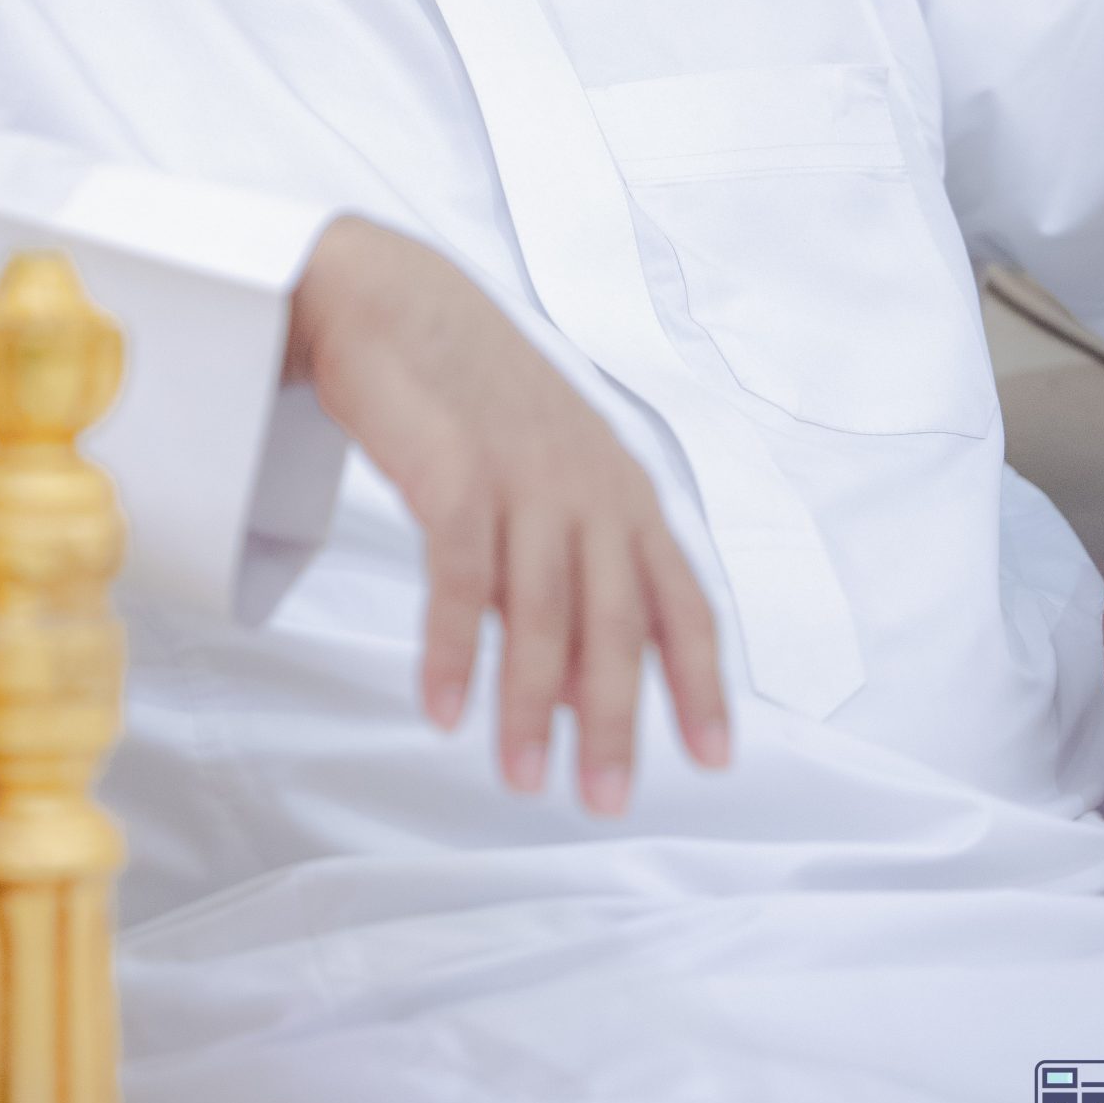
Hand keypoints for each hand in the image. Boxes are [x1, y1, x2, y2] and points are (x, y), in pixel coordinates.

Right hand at [284, 216, 729, 813]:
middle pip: (616, 623)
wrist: (389, 300)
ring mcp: (524, 474)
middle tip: (605, 802)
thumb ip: (567, 568)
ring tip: (522, 780)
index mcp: (622, 487)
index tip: (714, 758)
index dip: (700, 680)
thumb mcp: (542, 475)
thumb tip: (583, 686)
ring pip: (541, 613)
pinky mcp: (454, 470)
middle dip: (615, 721)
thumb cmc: (465, 395)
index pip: (682, 598)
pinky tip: (444, 711)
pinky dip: (452, 650)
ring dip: (531, 706)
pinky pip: (459, 578)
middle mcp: (588, 483)